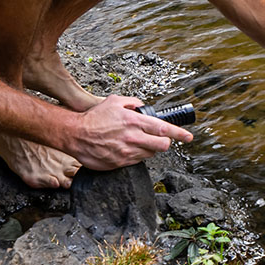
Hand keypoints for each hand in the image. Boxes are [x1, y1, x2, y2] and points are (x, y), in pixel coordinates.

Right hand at [61, 94, 192, 170]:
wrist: (75, 135)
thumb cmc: (94, 118)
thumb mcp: (115, 101)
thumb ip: (133, 102)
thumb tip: (143, 107)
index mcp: (134, 122)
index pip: (164, 129)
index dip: (179, 134)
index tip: (189, 137)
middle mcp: (133, 138)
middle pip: (162, 146)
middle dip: (164, 142)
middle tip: (160, 139)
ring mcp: (127, 152)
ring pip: (150, 154)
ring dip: (148, 148)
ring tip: (135, 141)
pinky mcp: (120, 163)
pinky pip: (136, 161)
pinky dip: (135, 155)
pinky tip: (125, 148)